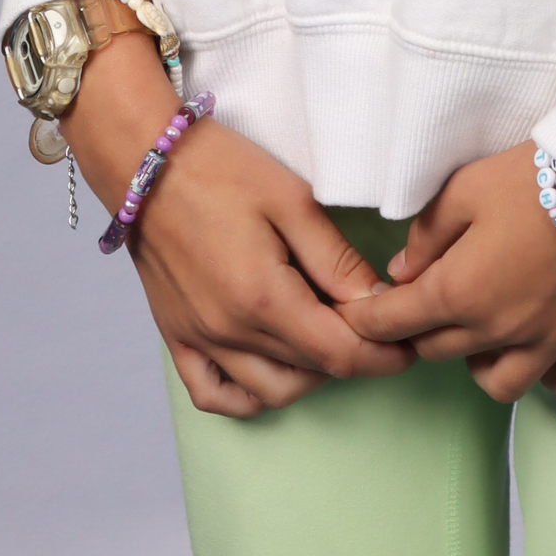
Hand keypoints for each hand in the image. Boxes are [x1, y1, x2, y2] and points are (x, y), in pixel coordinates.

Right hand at [62, 36, 413, 418]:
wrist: (146, 159)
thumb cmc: (221, 168)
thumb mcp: (291, 200)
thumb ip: (335, 259)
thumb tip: (377, 302)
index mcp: (263, 299)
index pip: (338, 353)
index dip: (382, 355)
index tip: (409, 345)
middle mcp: (229, 332)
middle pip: (310, 373)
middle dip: (354, 359)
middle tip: (377, 330)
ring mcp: (199, 339)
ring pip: (269, 391)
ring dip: (310, 377)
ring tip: (330, 340)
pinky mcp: (176, 336)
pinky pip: (214, 395)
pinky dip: (249, 394)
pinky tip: (273, 369)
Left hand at [341, 140, 555, 402]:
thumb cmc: (536, 177)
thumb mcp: (467, 187)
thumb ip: (427, 233)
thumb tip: (401, 271)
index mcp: (460, 291)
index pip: (395, 322)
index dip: (368, 319)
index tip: (359, 315)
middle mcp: (500, 330)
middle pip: (439, 352)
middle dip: (422, 331)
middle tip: (428, 304)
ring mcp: (550, 344)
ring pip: (498, 384)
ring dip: (482, 362)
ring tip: (487, 331)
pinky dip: (550, 377)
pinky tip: (544, 349)